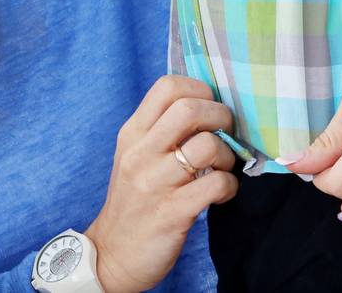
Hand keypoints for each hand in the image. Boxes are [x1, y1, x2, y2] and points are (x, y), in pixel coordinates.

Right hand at [86, 76, 238, 292]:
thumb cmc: (133, 200)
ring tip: (222, 167)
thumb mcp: (135, 156)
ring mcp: (155, 183)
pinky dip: (229, 186)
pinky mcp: (172, 213)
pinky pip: (216, 185)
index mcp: (133, 133)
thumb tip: (205, 105)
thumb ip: (161, 130)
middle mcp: (140, 153)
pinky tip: (221, 192)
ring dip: (228, 154)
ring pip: (207, 145)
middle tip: (226, 132)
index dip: (200, 89)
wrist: (112, 254)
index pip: (167, 86)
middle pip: (190, 108)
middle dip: (221, 115)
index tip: (210, 106)